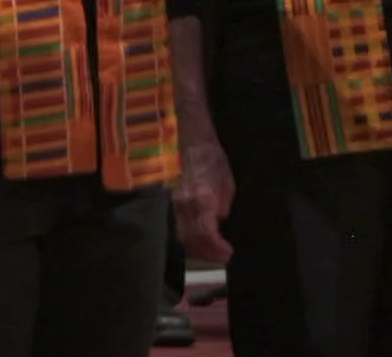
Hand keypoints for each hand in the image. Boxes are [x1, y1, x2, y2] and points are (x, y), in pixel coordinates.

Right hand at [171, 137, 235, 263]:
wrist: (182, 134)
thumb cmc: (208, 153)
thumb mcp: (225, 176)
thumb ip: (223, 200)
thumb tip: (219, 217)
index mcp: (200, 199)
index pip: (206, 234)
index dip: (216, 249)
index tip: (228, 253)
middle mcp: (182, 204)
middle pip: (189, 239)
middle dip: (205, 252)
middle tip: (220, 257)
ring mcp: (169, 202)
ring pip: (178, 233)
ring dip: (194, 246)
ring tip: (208, 249)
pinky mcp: (163, 199)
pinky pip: (172, 222)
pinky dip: (184, 233)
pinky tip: (194, 235)